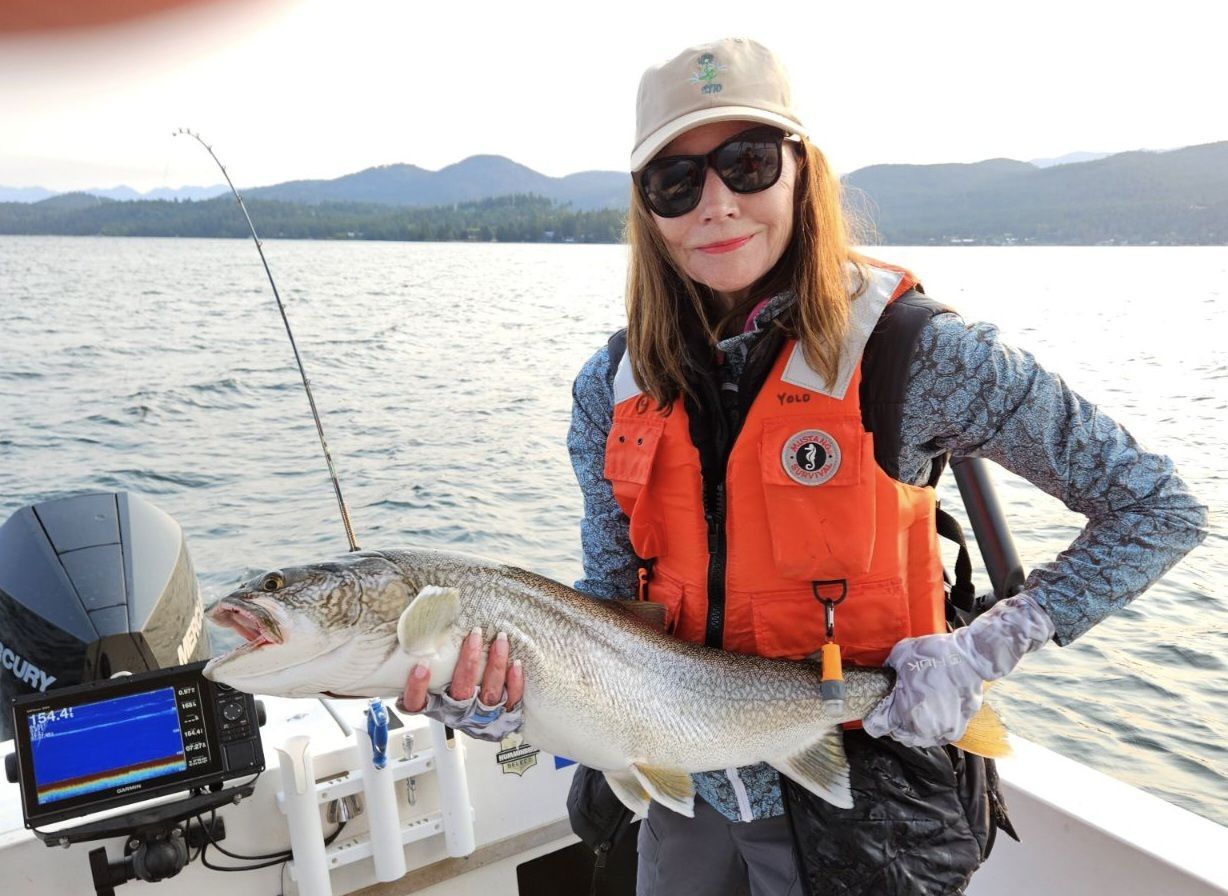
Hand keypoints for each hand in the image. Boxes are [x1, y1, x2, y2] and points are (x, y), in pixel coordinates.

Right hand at [397, 628, 525, 741]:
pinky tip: (516, 664)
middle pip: (461, 690)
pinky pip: (512, 700)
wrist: (487, 723)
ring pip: (489, 692)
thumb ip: (435, 661)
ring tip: (500, 640)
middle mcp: (458, 713)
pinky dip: (515, 682)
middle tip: (474, 635)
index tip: (422, 665)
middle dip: (469, 661)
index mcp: (436, 706)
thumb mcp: (440, 682)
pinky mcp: (504, 716)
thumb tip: (428, 628)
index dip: (416, 688)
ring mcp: (482, 716)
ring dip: (496, 664)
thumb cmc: (458, 693)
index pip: (416, 703)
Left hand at [863, 594, 1053, 747]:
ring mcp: (944, 730)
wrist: (969, 658)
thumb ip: (888, 670)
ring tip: (915, 715)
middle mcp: (924, 727)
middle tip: (895, 712)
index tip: (874, 715)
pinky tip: (933, 717)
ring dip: (915, 731)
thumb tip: (885, 674)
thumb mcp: (900, 656)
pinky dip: (935, 730)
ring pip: (921, 740)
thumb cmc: (935, 656)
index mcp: (905, 713)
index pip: (878, 727)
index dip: (874, 720)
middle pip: (900, 737)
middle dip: (895, 726)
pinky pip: (941, 736)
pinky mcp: (959, 727)